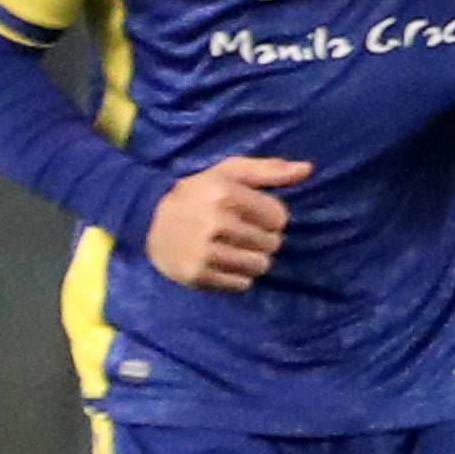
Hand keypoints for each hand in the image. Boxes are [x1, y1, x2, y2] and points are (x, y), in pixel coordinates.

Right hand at [146, 156, 309, 291]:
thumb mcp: (229, 172)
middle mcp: (215, 223)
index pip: (279, 217)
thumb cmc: (197, 192)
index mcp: (224, 194)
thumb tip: (307, 169)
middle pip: (272, 243)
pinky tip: (225, 262)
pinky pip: (241, 284)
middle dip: (265, 239)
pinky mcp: (196, 275)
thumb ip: (269, 170)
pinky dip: (239, 276)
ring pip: (259, 266)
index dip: (273, 218)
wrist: (147, 218)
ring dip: (255, 259)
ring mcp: (204, 251)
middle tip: (245, 234)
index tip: (257, 216)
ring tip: (237, 249)